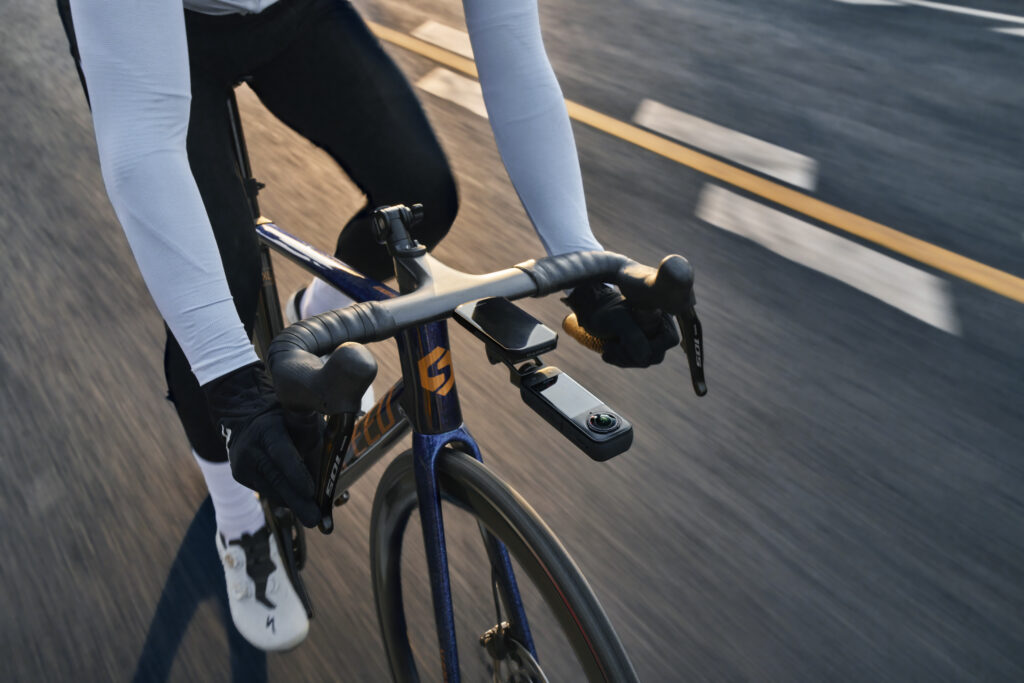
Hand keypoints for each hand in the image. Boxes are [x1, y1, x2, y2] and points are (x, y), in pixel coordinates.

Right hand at [203, 361, 319, 526]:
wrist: (251, 420)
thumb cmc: (288, 422)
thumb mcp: (305, 424)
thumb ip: (318, 448)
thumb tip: (337, 483)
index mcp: (267, 429)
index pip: (281, 452)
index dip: (296, 473)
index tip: (311, 491)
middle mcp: (249, 448)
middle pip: (276, 479)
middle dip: (298, 502)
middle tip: (315, 520)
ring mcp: (241, 465)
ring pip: (273, 492)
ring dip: (296, 503)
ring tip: (317, 516)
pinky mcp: (241, 477)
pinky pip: (269, 493)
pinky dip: (287, 500)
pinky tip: (303, 504)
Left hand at [564, 283, 679, 367]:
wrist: (592, 310)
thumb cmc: (604, 310)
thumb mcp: (617, 320)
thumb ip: (633, 336)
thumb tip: (646, 358)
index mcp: (660, 315)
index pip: (669, 340)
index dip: (650, 346)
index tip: (624, 342)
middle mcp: (659, 327)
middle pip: (656, 355)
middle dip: (630, 354)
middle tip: (612, 346)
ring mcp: (650, 338)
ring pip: (645, 361)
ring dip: (623, 358)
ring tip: (608, 347)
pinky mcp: (639, 347)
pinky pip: (635, 362)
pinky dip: (620, 360)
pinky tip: (608, 352)